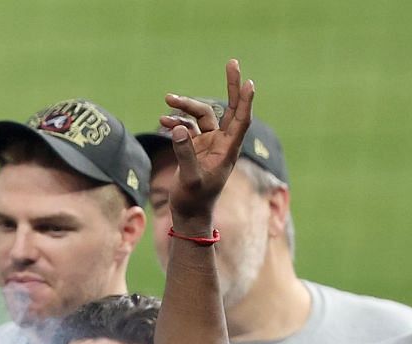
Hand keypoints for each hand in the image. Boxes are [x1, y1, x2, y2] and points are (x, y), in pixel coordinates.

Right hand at [159, 58, 255, 227]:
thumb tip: (178, 129)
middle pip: (229, 108)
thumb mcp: (190, 178)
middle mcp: (221, 142)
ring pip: (201, 116)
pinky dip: (176, 122)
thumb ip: (185, 153)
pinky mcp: (195, 148)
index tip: (249, 83)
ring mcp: (208, 143)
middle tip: (233, 62)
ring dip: (186, 107)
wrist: (188, 214)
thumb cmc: (194, 200)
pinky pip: (187, 128)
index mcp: (228, 149)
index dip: (245, 102)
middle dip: (231, 85)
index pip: (241, 120)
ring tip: (167, 100)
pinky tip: (163, 121)